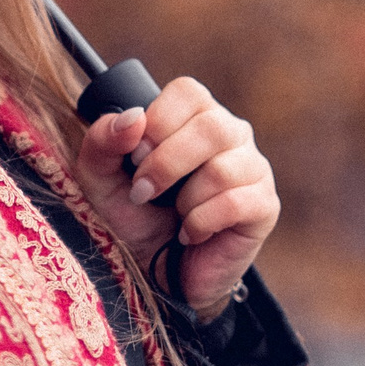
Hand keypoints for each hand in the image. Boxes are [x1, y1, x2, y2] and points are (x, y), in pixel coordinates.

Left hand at [68, 77, 278, 322]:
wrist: (156, 274)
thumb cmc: (132, 216)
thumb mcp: (100, 178)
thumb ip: (102, 141)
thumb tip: (131, 118)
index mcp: (194, 116)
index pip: (188, 91)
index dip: (158, 121)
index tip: (135, 156)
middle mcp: (231, 135)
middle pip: (211, 126)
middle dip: (166, 164)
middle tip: (143, 193)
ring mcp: (252, 169)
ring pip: (224, 168)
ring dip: (184, 199)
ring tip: (173, 215)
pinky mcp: (264, 206)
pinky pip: (237, 203)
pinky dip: (202, 222)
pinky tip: (191, 233)